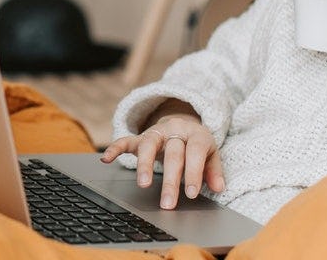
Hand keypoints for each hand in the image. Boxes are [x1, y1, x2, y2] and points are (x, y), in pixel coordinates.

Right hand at [100, 110, 224, 209]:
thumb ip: (214, 170)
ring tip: (143, 185)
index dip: (194, 172)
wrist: (183, 123)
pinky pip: (126, 140)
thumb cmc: (197, 145)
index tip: (191, 194)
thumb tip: (219, 187)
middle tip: (168, 203)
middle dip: (170, 180)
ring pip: (149, 144)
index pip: (195, 152)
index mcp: (196, 134)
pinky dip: (115, 148)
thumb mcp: (211, 154)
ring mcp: (156, 132)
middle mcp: (175, 131)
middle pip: (172, 153)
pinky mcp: (140, 137)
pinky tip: (106, 159)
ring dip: (145, 164)